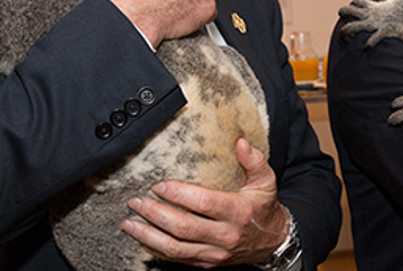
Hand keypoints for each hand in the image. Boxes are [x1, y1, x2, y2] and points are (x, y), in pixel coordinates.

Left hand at [120, 138, 289, 267]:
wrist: (273, 241)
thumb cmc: (264, 207)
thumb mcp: (266, 181)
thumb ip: (254, 161)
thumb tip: (241, 143)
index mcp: (238, 212)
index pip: (203, 204)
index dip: (178, 195)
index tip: (159, 185)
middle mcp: (225, 236)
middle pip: (184, 228)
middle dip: (155, 214)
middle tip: (136, 202)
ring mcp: (215, 253)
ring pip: (176, 248)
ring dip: (148, 236)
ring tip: (129, 223)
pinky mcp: (207, 263)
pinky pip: (178, 259)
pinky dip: (157, 250)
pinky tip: (142, 239)